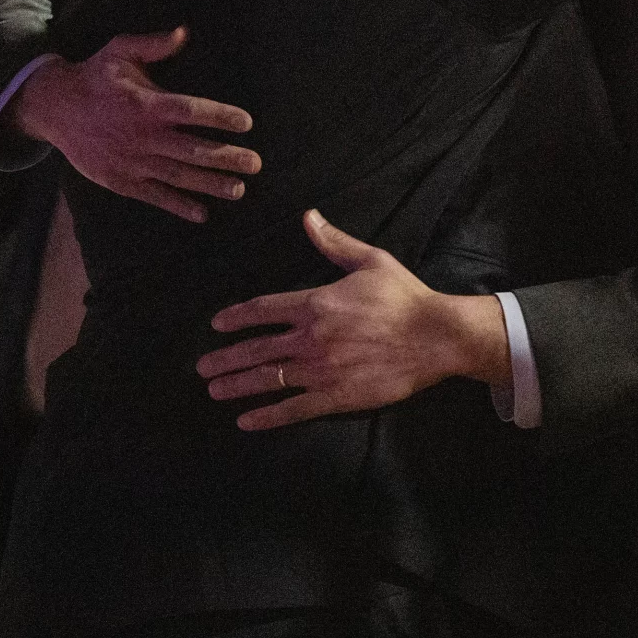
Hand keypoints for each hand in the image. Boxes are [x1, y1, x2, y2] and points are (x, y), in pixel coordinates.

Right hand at [12, 26, 259, 222]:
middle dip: (226, 157)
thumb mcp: (120, 51)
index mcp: (146, 104)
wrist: (54, 108)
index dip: (219, 116)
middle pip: (192, 149)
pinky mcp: (120, 180)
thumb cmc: (95, 76)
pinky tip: (201, 213)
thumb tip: (185, 32)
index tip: (246, 122)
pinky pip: (154, 196)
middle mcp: (142, 136)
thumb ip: (154, 44)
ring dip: (210, 184)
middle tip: (255, 163)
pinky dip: (177, 205)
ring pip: (178, 175)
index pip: (190, 111)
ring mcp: (132, 161)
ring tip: (239, 189)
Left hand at [196, 210, 510, 428]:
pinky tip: (246, 420)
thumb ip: (334, 242)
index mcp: (316, 302)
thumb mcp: (370, 260)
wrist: (435, 336)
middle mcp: (311, 337)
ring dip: (237, 386)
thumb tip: (308, 216)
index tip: (216, 325)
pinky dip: (267, 415)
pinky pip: (293, 408)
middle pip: (257, 349)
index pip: (263, 310)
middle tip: (202, 368)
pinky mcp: (336, 395)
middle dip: (226, 358)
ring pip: (268, 379)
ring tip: (215, 391)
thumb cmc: (404, 296)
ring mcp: (321, 369)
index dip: (236, 318)